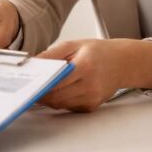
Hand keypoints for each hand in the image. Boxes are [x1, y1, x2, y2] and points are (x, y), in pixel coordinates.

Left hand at [36, 39, 151, 111]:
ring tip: (42, 87)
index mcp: (85, 67)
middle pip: (56, 96)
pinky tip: (60, 90)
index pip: (55, 81)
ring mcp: (92, 98)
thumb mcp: (74, 45)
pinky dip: (60, 100)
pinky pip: (68, 106)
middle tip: (30, 87)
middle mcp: (90, 85)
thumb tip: (33, 63)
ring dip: (48, 97)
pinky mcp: (91, 106)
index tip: (28, 84)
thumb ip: (52, 54)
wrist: (123, 63)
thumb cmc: (100, 52)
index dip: (39, 84)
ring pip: (60, 104)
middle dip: (40, 93)